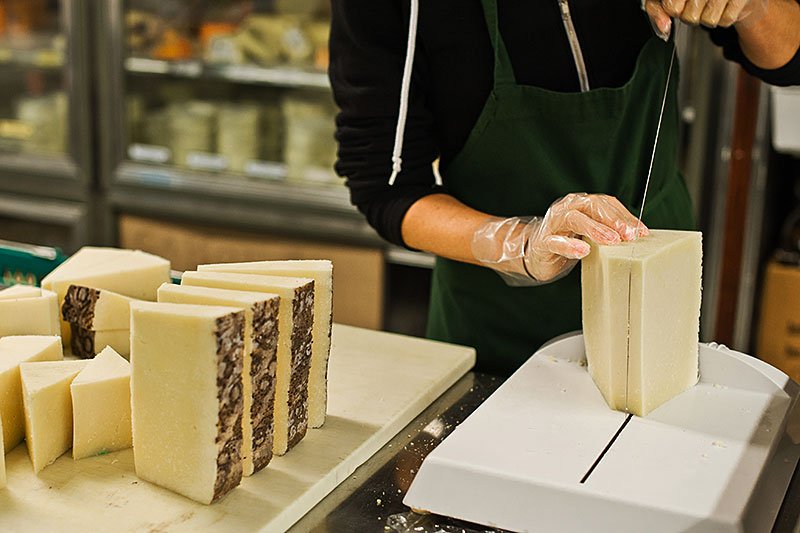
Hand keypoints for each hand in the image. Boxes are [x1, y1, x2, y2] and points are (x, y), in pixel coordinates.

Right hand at [471, 193, 648, 285]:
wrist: (534, 253)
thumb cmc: (567, 241)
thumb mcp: (590, 234)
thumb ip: (608, 231)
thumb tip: (637, 238)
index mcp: (581, 204)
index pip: (606, 203)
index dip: (625, 215)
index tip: (642, 231)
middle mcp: (567, 208)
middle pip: (592, 206)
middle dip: (613, 219)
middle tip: (629, 235)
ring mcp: (553, 223)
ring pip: (574, 218)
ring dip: (594, 228)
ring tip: (611, 240)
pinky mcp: (543, 241)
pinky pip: (555, 241)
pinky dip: (570, 245)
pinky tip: (583, 251)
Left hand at [643, 0, 767, 36]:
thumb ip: (656, 9)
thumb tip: (663, 28)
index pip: (671, 6)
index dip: (673, 9)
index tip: (679, 3)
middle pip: (688, 16)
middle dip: (691, 15)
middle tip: (698, 3)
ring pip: (707, 20)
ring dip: (707, 18)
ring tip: (711, 4)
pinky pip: (725, 20)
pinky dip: (723, 18)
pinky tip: (724, 5)